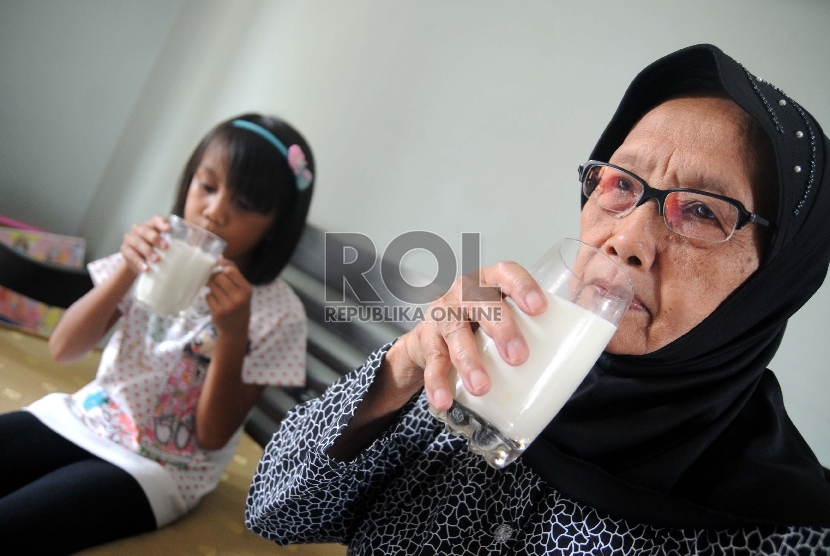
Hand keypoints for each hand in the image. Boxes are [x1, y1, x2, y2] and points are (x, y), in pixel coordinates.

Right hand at [120, 215, 170, 275]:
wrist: (137, 264)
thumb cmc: (155, 252)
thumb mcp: (164, 247)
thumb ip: (175, 245)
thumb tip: (196, 251)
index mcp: (151, 226)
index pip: (156, 219)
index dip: (161, 223)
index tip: (168, 229)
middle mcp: (139, 230)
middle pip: (146, 231)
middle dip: (155, 238)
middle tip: (165, 247)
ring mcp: (130, 239)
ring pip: (138, 243)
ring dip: (148, 251)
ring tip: (157, 260)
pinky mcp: (125, 251)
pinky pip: (131, 255)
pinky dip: (139, 262)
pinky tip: (146, 268)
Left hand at [206, 257, 251, 338]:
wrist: (236, 328)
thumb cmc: (239, 304)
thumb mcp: (242, 289)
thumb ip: (234, 273)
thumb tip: (220, 257)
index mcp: (246, 290)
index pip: (231, 271)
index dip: (222, 266)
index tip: (218, 265)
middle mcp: (239, 298)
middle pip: (219, 277)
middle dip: (214, 276)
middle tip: (214, 279)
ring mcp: (228, 306)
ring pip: (212, 285)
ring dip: (210, 286)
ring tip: (215, 290)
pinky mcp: (218, 312)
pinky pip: (207, 296)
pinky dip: (209, 296)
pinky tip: (214, 301)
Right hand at [387, 262, 547, 411]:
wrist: (430, 339)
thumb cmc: (479, 327)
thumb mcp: (503, 318)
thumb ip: (531, 330)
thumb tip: (575, 361)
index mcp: (490, 282)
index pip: (507, 273)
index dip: (522, 286)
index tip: (539, 308)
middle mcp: (464, 293)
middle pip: (481, 302)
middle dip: (501, 328)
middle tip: (517, 357)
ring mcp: (443, 315)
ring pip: (455, 333)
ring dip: (469, 361)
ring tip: (482, 387)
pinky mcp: (426, 340)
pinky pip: (432, 362)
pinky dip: (438, 383)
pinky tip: (445, 400)